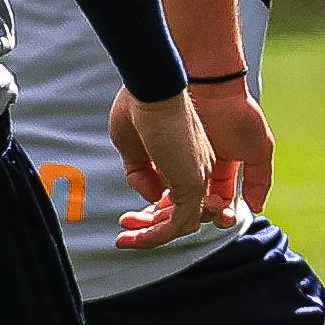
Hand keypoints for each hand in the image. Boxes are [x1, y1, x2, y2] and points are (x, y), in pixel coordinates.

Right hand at [107, 83, 247, 249]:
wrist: (152, 87)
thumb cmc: (140, 105)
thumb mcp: (133, 146)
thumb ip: (140, 174)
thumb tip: (151, 197)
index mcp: (189, 157)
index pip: (179, 197)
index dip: (154, 212)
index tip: (129, 217)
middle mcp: (199, 168)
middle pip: (183, 213)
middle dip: (151, 228)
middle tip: (124, 232)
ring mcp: (198, 176)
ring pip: (183, 223)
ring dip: (152, 235)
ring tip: (126, 237)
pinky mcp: (192, 183)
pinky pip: (179, 223)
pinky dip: (157, 235)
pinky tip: (136, 237)